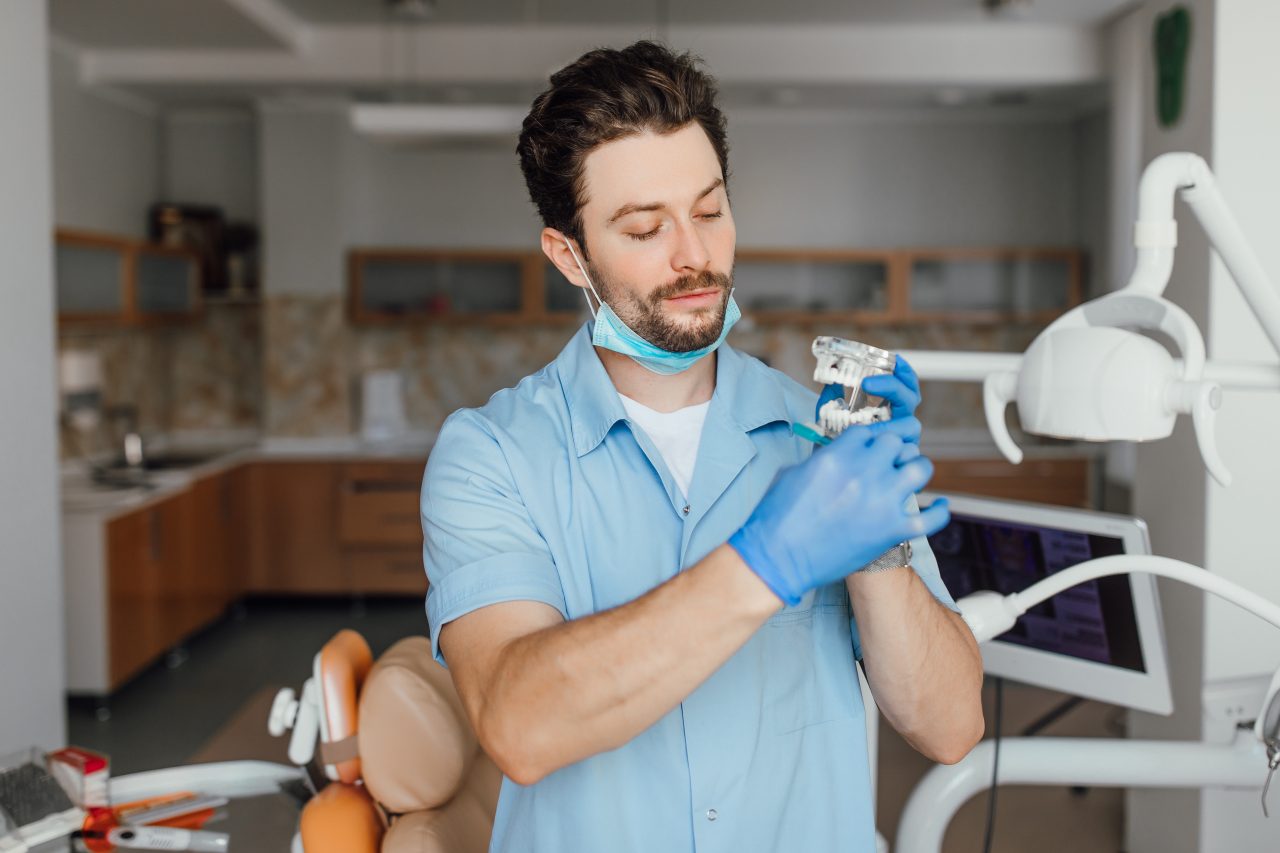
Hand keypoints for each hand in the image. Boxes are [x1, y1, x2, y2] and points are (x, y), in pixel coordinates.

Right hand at [729, 426, 949, 605]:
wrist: (778, 558)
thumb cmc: (776, 516)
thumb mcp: (793, 472)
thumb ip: (821, 457)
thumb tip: (834, 453)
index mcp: (838, 455)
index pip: (869, 430)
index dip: (869, 440)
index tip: (868, 450)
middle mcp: (864, 472)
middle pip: (896, 443)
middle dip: (892, 451)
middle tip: (888, 463)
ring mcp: (882, 501)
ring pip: (921, 468)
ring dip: (916, 470)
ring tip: (909, 479)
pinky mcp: (892, 530)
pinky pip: (932, 517)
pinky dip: (940, 512)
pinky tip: (940, 507)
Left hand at [817, 355, 922, 459]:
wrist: (831, 475)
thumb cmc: (834, 443)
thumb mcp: (830, 416)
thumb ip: (832, 398)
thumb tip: (832, 379)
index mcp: (889, 407)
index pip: (906, 384)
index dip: (904, 370)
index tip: (894, 358)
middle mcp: (899, 421)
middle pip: (911, 398)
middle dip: (893, 386)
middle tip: (866, 382)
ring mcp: (902, 441)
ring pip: (911, 424)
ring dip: (888, 419)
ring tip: (864, 422)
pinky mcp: (900, 460)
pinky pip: (902, 449)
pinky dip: (885, 442)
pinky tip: (866, 438)